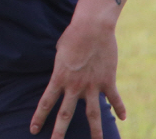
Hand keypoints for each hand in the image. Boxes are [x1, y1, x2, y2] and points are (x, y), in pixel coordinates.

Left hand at [30, 15, 124, 138]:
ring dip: (95, 132)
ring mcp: (92, 85)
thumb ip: (62, 66)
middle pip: (65, 114)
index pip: (46, 102)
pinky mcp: (108, 81)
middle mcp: (74, 86)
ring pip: (93, 115)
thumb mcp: (60, 51)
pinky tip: (123, 118)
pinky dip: (119, 108)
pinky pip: (114, 99)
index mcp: (59, 77)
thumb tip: (64, 71)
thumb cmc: (72, 35)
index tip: (33, 130)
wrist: (92, 28)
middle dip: (59, 132)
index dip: (39, 117)